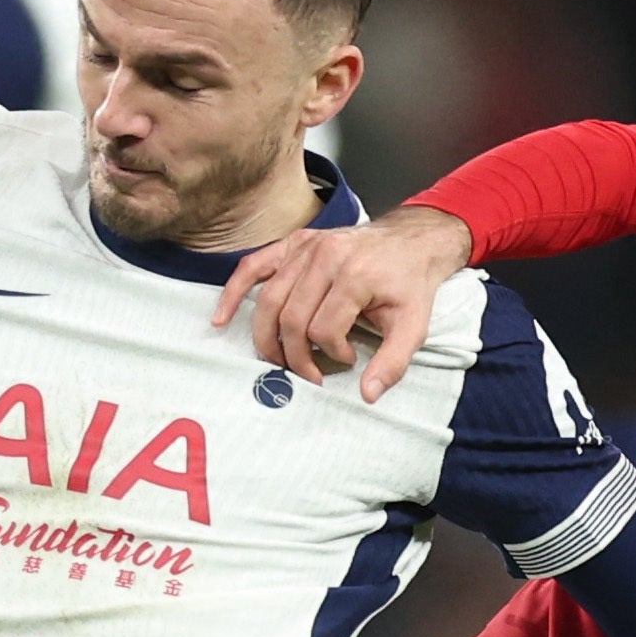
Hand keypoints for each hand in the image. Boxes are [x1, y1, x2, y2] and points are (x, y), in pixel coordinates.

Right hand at [210, 204, 473, 403]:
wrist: (410, 241)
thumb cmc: (409, 285)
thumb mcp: (414, 325)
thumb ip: (393, 362)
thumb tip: (368, 395)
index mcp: (355, 275)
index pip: (324, 329)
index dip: (331, 354)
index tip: (348, 358)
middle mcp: (326, 257)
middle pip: (292, 318)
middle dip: (296, 355)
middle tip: (308, 372)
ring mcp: (306, 247)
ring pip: (270, 300)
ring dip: (268, 338)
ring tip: (279, 361)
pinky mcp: (294, 243)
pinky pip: (254, 267)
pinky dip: (233, 293)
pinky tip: (221, 318)